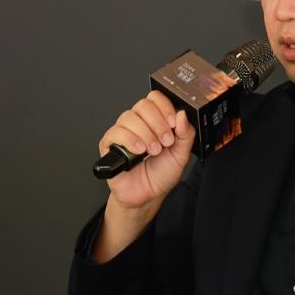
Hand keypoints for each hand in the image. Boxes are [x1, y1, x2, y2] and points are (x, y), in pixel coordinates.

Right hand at [97, 91, 193, 210]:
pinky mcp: (109, 144)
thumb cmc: (161, 174)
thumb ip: (185, 134)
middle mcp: (138, 123)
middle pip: (142, 105)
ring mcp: (123, 132)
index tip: (173, 123)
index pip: (155, 98)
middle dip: (157, 123)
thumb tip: (183, 114)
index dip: (164, 107)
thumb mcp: (181, 154)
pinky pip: (115, 132)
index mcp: (154, 120)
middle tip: (165, 141)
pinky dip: (129, 140)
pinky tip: (139, 151)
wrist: (147, 195)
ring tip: (153, 151)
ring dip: (145, 134)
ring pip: (129, 117)